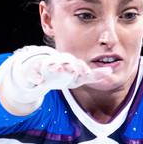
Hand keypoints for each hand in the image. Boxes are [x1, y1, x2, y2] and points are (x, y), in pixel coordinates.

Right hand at [0, 45, 115, 98]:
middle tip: (73, 70)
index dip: (81, 68)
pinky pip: (32, 73)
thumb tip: (111, 72)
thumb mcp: (77, 77)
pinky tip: (39, 81)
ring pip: (48, 64)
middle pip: (64, 61)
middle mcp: (56, 61)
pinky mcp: (31, 71)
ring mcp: (43, 65)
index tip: (87, 73)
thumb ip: (93, 75)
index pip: (76, 63)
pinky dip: (35, 76)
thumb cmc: (60, 76)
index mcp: (68, 63)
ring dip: (53, 66)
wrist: (37, 75)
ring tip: (57, 69)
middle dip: (69, 65)